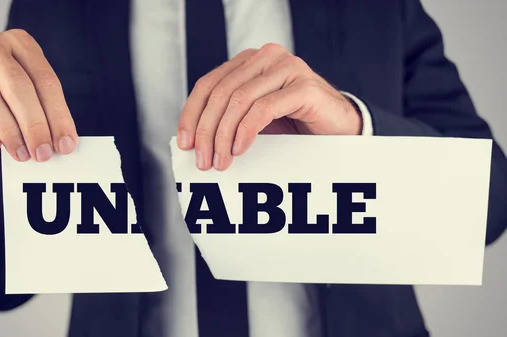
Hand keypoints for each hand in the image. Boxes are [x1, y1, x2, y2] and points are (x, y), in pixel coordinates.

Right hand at [0, 29, 77, 161]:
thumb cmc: (3, 96)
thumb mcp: (28, 98)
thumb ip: (45, 114)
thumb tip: (64, 142)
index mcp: (19, 42)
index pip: (44, 79)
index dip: (57, 115)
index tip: (65, 144)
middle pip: (16, 85)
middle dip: (33, 124)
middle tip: (43, 153)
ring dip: (7, 130)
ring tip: (21, 153)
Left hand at [176, 43, 361, 170]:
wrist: (338, 128)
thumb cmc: (294, 125)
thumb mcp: (253, 120)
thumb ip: (227, 119)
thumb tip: (193, 140)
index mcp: (248, 62)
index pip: (208, 84)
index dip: (191, 114)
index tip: (184, 143)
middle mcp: (265, 57)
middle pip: (220, 92)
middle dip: (206, 130)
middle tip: (203, 160)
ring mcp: (286, 67)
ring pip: (239, 100)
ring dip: (224, 135)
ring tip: (220, 161)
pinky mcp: (303, 86)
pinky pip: (264, 108)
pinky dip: (247, 130)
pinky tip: (240, 149)